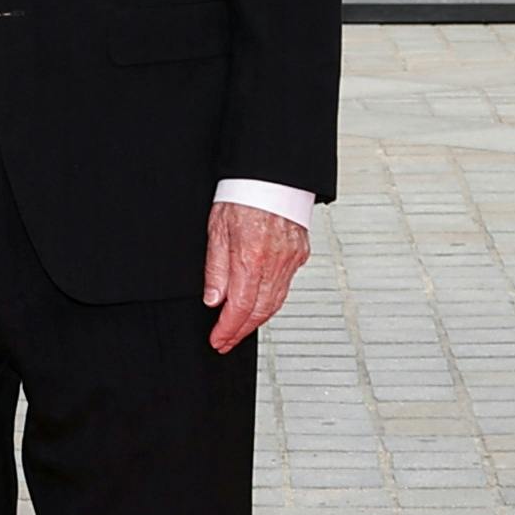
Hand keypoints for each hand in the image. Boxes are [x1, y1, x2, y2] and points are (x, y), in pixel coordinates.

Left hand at [202, 200, 308, 352]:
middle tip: (226, 341)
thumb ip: (216, 268)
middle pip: (260, 311)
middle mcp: (275, 262)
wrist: (271, 173)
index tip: (218, 340)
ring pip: (276, 301)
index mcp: (252, 258)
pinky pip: (286, 285)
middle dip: (241, 331)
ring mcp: (291, 259)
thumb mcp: (217, 229)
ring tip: (240, 328)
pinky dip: (272, 299)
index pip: (240, 308)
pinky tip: (260, 302)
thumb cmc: (242, 193)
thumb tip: (213, 300)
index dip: (228, 329)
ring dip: (257, 319)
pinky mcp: (300, 253)